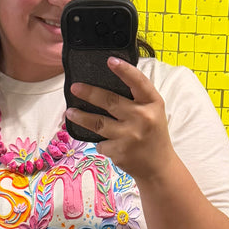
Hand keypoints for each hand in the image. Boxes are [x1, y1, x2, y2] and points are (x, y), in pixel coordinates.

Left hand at [67, 58, 175, 182]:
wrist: (158, 167)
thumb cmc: (153, 134)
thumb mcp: (153, 112)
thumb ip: (137, 99)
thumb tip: (107, 83)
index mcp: (153, 103)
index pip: (138, 82)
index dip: (124, 70)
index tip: (110, 60)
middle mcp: (142, 118)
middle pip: (110, 101)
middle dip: (89, 93)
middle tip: (75, 87)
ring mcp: (130, 136)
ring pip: (98, 123)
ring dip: (81, 117)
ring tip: (69, 112)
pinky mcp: (119, 151)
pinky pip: (101, 142)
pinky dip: (100, 141)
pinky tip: (105, 142)